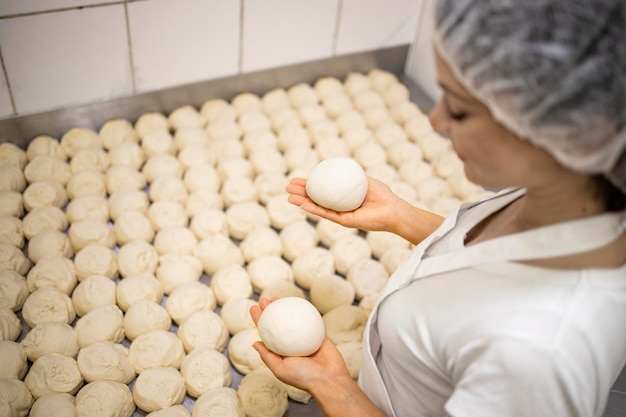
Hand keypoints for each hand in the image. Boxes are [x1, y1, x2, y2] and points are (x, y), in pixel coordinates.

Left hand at [250, 298, 351, 392]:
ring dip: (284, 307)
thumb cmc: (304, 377)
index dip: (259, 320)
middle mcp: (290, 345)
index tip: (254, 308)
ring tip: (276, 298)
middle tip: (264, 300)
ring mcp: (304, 338)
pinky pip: (308, 320)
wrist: (330, 379)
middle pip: (277, 324)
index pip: (266, 333)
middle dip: (269, 311)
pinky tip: (296, 302)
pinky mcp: (317, 334)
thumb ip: (268, 357)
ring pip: (291, 319)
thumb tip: (254, 343)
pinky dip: (302, 311)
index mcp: (280, 353)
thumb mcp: (281, 369)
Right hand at [285, 176, 401, 232]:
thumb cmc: (382, 195)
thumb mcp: (363, 179)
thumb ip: (350, 175)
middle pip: (315, 199)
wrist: (393, 209)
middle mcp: (339, 207)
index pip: (322, 190)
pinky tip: (303, 204)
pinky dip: (314, 209)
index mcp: (342, 198)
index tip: (297, 179)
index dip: (309, 184)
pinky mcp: (344, 222)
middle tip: (288, 187)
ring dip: (302, 202)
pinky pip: (326, 214)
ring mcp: (340, 215)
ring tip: (289, 196)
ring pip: (317, 208)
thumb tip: (337, 166)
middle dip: (300, 193)